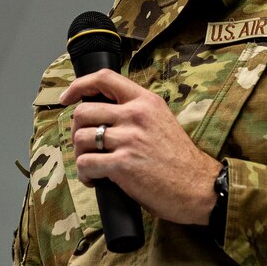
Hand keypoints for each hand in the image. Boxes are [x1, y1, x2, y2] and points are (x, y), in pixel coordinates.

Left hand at [62, 69, 221, 225]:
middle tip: (86, 146)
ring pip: (80, 138)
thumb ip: (136, 113)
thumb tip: (102, 116)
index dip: (79, 85)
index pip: (105, 78)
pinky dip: (85, 174)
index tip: (67, 97)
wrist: (199, 186)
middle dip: (76, 130)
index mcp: (146, 101)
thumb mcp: (162, 121)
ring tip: (92, 166)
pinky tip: (96, 180)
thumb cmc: (179, 160)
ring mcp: (129, 139)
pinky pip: (86, 163)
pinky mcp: (123, 164)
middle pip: (83, 111)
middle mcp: (136, 115)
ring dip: (80, 155)